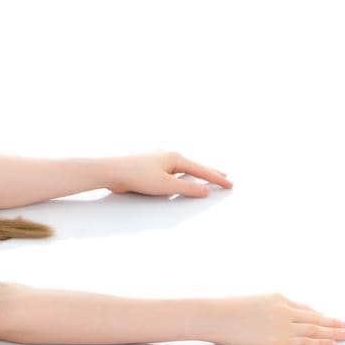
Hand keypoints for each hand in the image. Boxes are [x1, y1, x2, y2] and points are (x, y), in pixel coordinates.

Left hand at [106, 148, 232, 196]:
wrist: (113, 171)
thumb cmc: (138, 176)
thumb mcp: (166, 186)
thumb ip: (187, 189)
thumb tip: (206, 190)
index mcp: (175, 158)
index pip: (201, 170)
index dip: (216, 178)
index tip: (231, 184)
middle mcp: (168, 155)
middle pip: (194, 166)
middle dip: (209, 173)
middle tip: (225, 177)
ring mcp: (159, 159)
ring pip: (183, 168)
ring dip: (196, 173)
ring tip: (207, 177)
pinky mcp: (150, 166)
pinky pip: (173, 170)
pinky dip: (183, 175)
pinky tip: (182, 177)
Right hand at [205, 293, 344, 344]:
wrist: (216, 315)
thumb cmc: (227, 310)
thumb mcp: (251, 303)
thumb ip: (266, 309)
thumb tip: (269, 319)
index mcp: (276, 298)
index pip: (303, 308)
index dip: (318, 315)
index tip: (328, 319)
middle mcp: (284, 309)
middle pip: (314, 317)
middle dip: (332, 322)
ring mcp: (283, 325)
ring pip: (315, 329)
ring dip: (333, 332)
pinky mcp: (280, 340)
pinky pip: (306, 342)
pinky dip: (321, 343)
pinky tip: (331, 344)